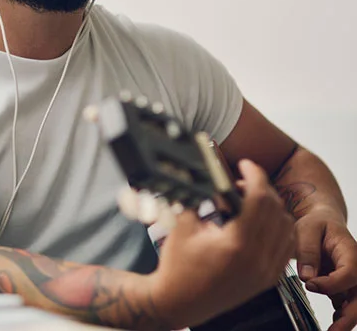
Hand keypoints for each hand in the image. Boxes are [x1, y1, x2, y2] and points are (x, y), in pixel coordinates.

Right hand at [150, 159, 295, 327]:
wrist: (180, 301)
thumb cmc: (178, 266)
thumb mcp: (184, 226)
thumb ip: (200, 199)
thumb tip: (210, 177)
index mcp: (237, 244)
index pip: (259, 199)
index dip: (255, 175)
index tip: (246, 164)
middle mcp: (257, 259)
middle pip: (276, 210)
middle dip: (262, 188)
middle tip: (243, 181)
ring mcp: (266, 271)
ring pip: (288, 228)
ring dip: (274, 208)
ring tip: (252, 201)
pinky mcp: (268, 279)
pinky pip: (287, 247)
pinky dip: (280, 229)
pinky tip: (263, 222)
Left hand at [295, 206, 356, 330]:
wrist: (323, 224)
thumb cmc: (315, 225)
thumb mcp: (306, 229)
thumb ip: (307, 251)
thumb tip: (307, 278)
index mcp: (350, 252)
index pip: (350, 273)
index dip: (332, 283)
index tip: (311, 285)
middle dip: (349, 315)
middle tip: (333, 330)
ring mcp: (353, 281)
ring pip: (356, 305)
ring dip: (346, 320)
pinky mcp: (345, 289)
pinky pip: (346, 306)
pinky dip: (341, 317)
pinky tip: (332, 327)